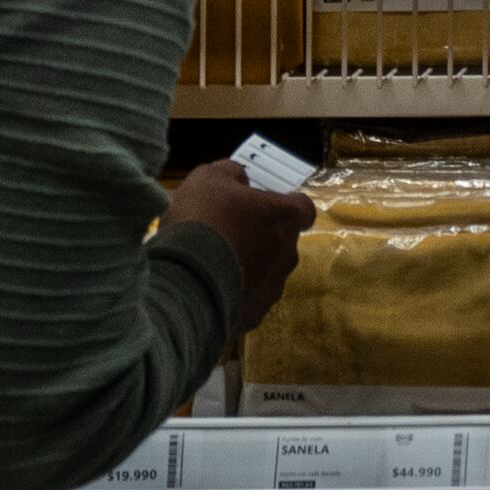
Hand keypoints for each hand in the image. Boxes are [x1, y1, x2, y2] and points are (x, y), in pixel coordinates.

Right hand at [161, 163, 316, 330]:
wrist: (185, 280)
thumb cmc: (203, 220)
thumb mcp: (209, 178)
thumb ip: (231, 174)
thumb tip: (240, 179)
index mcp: (285, 218)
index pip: (303, 208)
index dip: (286, 206)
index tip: (266, 207)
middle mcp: (288, 253)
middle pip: (283, 242)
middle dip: (262, 238)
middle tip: (230, 235)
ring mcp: (273, 288)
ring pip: (267, 274)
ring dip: (249, 268)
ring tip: (215, 266)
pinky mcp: (255, 316)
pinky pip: (249, 301)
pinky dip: (235, 295)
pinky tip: (210, 291)